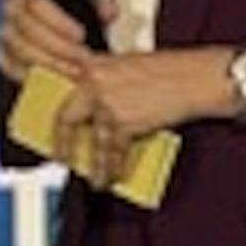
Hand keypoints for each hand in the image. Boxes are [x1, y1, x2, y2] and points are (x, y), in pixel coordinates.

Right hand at [0, 0, 94, 90]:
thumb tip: (108, 11)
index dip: (60, 21)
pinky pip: (12, 67)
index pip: (36, 3)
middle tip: (81, 58)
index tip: (79, 35)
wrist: (44, 28)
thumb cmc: (60, 16)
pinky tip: (52, 78)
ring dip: (50, 63)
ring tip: (72, 71)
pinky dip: (33, 74)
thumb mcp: (80, 7)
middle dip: (59, 47)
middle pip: (29, 30)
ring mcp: (4, 34)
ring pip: (22, 51)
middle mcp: (12, 11)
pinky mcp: (3, 56)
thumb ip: (94, 8)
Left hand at [54, 51, 200, 185]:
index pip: (62, 89)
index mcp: (94, 65)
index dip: (52, 109)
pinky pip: (114, 152)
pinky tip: (113, 177)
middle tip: (60, 157)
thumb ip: (106, 82)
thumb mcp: (128, 66)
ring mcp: (107, 104)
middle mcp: (95, 83)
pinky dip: (114, 168)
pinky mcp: (124, 122)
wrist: (198, 78)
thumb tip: (94, 110)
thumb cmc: (172, 71)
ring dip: (95, 166)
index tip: (47, 125)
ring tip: (95, 180)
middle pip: (66, 118)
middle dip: (61, 142)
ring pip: (94, 142)